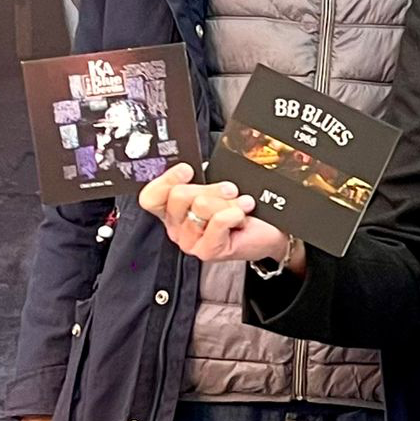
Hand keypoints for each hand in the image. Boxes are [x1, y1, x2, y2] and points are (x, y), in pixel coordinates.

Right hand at [139, 163, 305, 272]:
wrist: (268, 232)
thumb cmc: (240, 210)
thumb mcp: (215, 190)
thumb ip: (198, 181)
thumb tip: (195, 169)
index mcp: (172, 211)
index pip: (151, 197)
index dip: (166, 180)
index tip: (188, 169)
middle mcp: (176, 228)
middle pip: (177, 196)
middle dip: (208, 188)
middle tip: (228, 190)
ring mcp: (189, 242)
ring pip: (200, 206)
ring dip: (226, 201)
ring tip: (238, 206)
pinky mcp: (207, 251)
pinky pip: (217, 220)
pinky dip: (234, 213)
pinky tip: (241, 216)